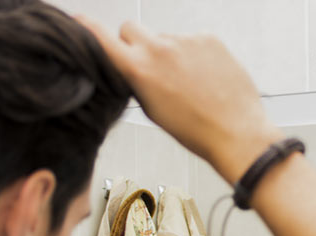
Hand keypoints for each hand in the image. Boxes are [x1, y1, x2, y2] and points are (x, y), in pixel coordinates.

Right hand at [77, 17, 281, 182]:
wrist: (237, 133)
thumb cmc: (197, 131)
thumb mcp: (153, 111)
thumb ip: (136, 81)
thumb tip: (130, 66)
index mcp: (139, 70)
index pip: (100, 37)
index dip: (86, 29)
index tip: (78, 22)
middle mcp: (160, 49)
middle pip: (130, 29)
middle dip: (134, 44)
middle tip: (151, 68)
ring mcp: (185, 41)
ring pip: (165, 37)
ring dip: (170, 53)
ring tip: (190, 82)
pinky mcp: (208, 38)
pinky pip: (192, 40)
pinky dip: (195, 54)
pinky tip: (206, 77)